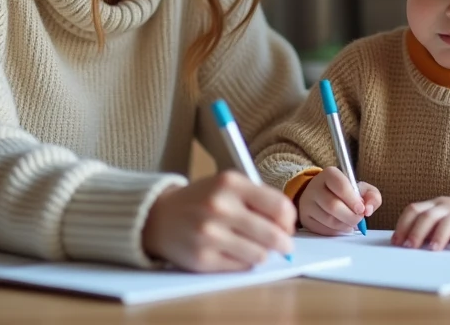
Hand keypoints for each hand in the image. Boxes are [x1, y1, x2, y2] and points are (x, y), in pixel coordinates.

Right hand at [141, 170, 295, 271]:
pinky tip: (234, 252)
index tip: (287, 225)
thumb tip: (288, 227)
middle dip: (284, 243)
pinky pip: (241, 267)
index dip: (290, 220)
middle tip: (283, 245)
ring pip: (260, 255)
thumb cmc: (202, 200)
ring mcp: (210, 235)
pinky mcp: (202, 259)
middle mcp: (219, 207)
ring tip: (253, 246)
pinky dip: (244, 262)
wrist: (159, 217)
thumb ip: (259, 199)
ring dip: (262, 253)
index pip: (279, 206)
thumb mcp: (228, 186)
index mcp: (230, 183)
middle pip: (273, 235)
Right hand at [298, 167, 381, 235]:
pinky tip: (342, 226)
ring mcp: (307, 203)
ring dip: (345, 225)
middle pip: (333, 206)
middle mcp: (314, 187)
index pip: (341, 186)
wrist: (321, 195)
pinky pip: (323, 230)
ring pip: (328, 220)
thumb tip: (368, 210)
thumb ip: (372, 196)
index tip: (362, 209)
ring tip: (352, 223)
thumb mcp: (360, 188)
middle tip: (359, 219)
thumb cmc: (345, 192)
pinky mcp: (305, 218)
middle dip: (351, 216)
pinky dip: (336, 231)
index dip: (353, 200)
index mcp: (329, 174)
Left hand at [391, 196, 449, 250]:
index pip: (414, 210)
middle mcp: (447, 206)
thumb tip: (403, 245)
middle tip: (410, 247)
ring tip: (433, 249)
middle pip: (428, 216)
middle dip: (417, 231)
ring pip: (448, 221)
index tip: (396, 242)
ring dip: (439, 235)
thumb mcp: (442, 220)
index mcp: (434, 205)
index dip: (403, 225)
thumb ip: (426, 228)